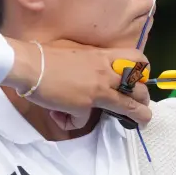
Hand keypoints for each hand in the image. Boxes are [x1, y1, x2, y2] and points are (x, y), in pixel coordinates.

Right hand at [3, 38, 152, 128]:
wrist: (31, 64)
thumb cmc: (47, 55)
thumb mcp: (77, 52)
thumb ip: (88, 62)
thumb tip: (88, 76)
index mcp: (103, 56)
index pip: (136, 58)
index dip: (143, 70)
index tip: (140, 78)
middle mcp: (105, 72)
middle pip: (138, 86)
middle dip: (144, 97)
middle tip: (142, 103)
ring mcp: (97, 89)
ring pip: (128, 106)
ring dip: (138, 116)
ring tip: (141, 121)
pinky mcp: (84, 105)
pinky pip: (85, 120)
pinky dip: (73, 122)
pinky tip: (62, 118)